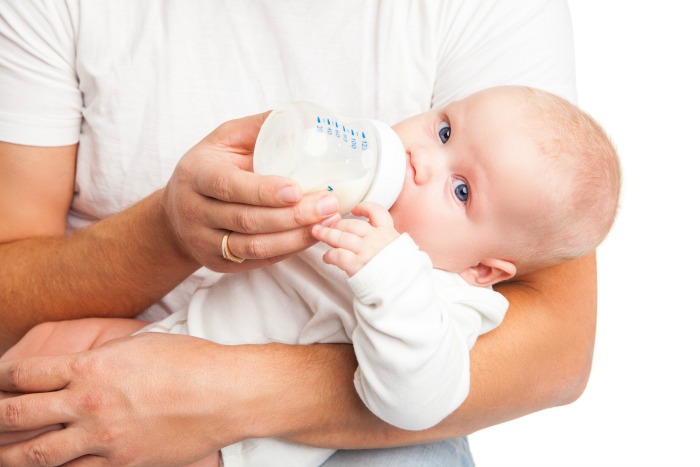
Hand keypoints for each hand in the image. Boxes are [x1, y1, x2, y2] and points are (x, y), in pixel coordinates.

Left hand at [0, 333, 244, 464]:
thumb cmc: (189, 361)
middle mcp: (88, 402)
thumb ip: (104, 356)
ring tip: (1, 457)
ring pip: (35, 455)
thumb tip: (82, 366)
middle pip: (16, 414)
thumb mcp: (140, 344)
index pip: (24, 374)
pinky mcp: (121, 463)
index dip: (1, 378)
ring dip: (9, 456)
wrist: (224, 394)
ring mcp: (102, 438)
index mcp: (91, 366)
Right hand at [162, 112, 341, 271]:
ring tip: (328, 221)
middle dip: (293, 216)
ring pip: (255, 247)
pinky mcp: (219, 264)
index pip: (229, 186)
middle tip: (329, 204)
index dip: (264, 191)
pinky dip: (289, 250)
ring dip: (296, 237)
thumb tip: (297, 117)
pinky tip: (312, 235)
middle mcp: (195, 212)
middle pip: (248, 220)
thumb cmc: (209, 168)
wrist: (176, 214)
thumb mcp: (223, 140)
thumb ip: (256, 128)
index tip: (297, 189)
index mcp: (195, 175)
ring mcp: (205, 243)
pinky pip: (259, 261)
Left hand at [312, 202, 399, 275]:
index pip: (377, 212)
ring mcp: (366, 250)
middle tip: (327, 225)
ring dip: (327, 235)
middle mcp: (377, 238)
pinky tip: (326, 258)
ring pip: (341, 237)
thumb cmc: (402, 274)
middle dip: (337, 224)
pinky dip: (329, 255)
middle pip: (352, 224)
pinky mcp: (357, 264)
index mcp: (389, 234)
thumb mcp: (402, 251)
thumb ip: (389, 244)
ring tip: (318, 233)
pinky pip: (338, 255)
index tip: (355, 208)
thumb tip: (379, 241)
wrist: (404, 288)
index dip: (364, 207)